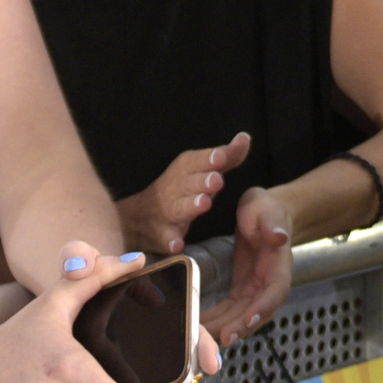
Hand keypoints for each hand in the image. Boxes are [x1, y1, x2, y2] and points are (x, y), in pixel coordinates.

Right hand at [119, 133, 249, 255]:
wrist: (137, 218)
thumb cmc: (180, 190)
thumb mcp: (201, 171)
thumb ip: (226, 157)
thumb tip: (245, 138)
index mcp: (184, 170)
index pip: (196, 161)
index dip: (208, 159)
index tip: (220, 157)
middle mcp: (174, 188)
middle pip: (188, 184)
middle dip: (202, 181)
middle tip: (216, 180)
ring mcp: (166, 213)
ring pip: (177, 209)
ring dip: (189, 206)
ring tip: (203, 204)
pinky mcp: (161, 236)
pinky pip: (164, 239)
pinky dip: (169, 241)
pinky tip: (177, 245)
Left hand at [207, 187, 293, 344]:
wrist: (263, 212)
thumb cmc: (266, 209)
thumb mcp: (267, 210)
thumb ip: (272, 223)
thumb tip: (280, 237)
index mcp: (279, 264)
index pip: (276, 290)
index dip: (264, 306)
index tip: (249, 318)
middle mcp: (269, 282)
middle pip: (259, 312)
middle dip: (241, 327)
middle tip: (221, 338)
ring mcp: (256, 289)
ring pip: (242, 316)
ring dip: (225, 328)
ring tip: (205, 337)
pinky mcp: (242, 289)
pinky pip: (230, 310)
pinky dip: (216, 320)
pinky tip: (199, 325)